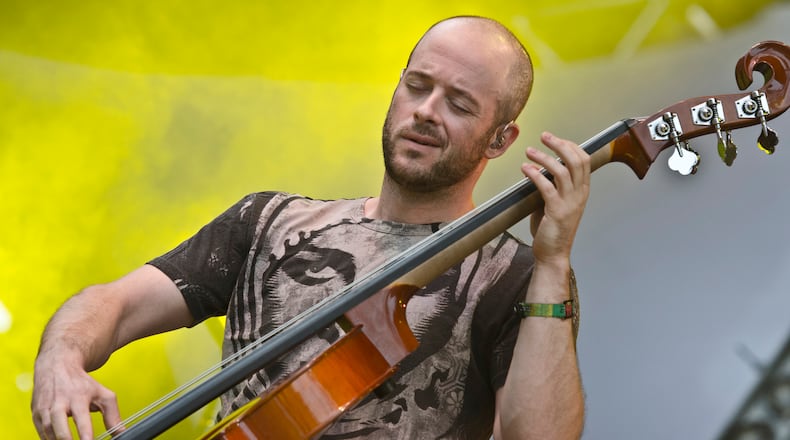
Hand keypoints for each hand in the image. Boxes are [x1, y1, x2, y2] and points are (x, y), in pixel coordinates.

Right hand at [32, 353, 122, 439]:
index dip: (85, 432)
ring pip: (47, 430)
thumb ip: (112, 416)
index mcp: (78, 397)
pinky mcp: (35, 413)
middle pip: (58, 425)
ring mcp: (45, 408)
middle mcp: (59, 402)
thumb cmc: (82, 384)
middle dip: (65, 439)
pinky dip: (48, 439)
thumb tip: (121, 433)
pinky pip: (40, 432)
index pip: (81, 418)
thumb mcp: (103, 395)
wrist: (57, 366)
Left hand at [521, 131, 589, 266]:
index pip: (583, 159)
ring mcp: (570, 203)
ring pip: (562, 170)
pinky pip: (546, 186)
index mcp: (582, 191)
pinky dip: (534, 174)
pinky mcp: (556, 211)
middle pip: (576, 160)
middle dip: (559, 144)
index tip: (555, 139)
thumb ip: (551, 186)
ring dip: (544, 157)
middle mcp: (579, 194)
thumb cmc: (552, 229)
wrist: (553, 254)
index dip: (570, 145)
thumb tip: (537, 169)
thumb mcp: (555, 203)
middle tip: (544, 136)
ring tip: (529, 151)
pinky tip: (525, 168)